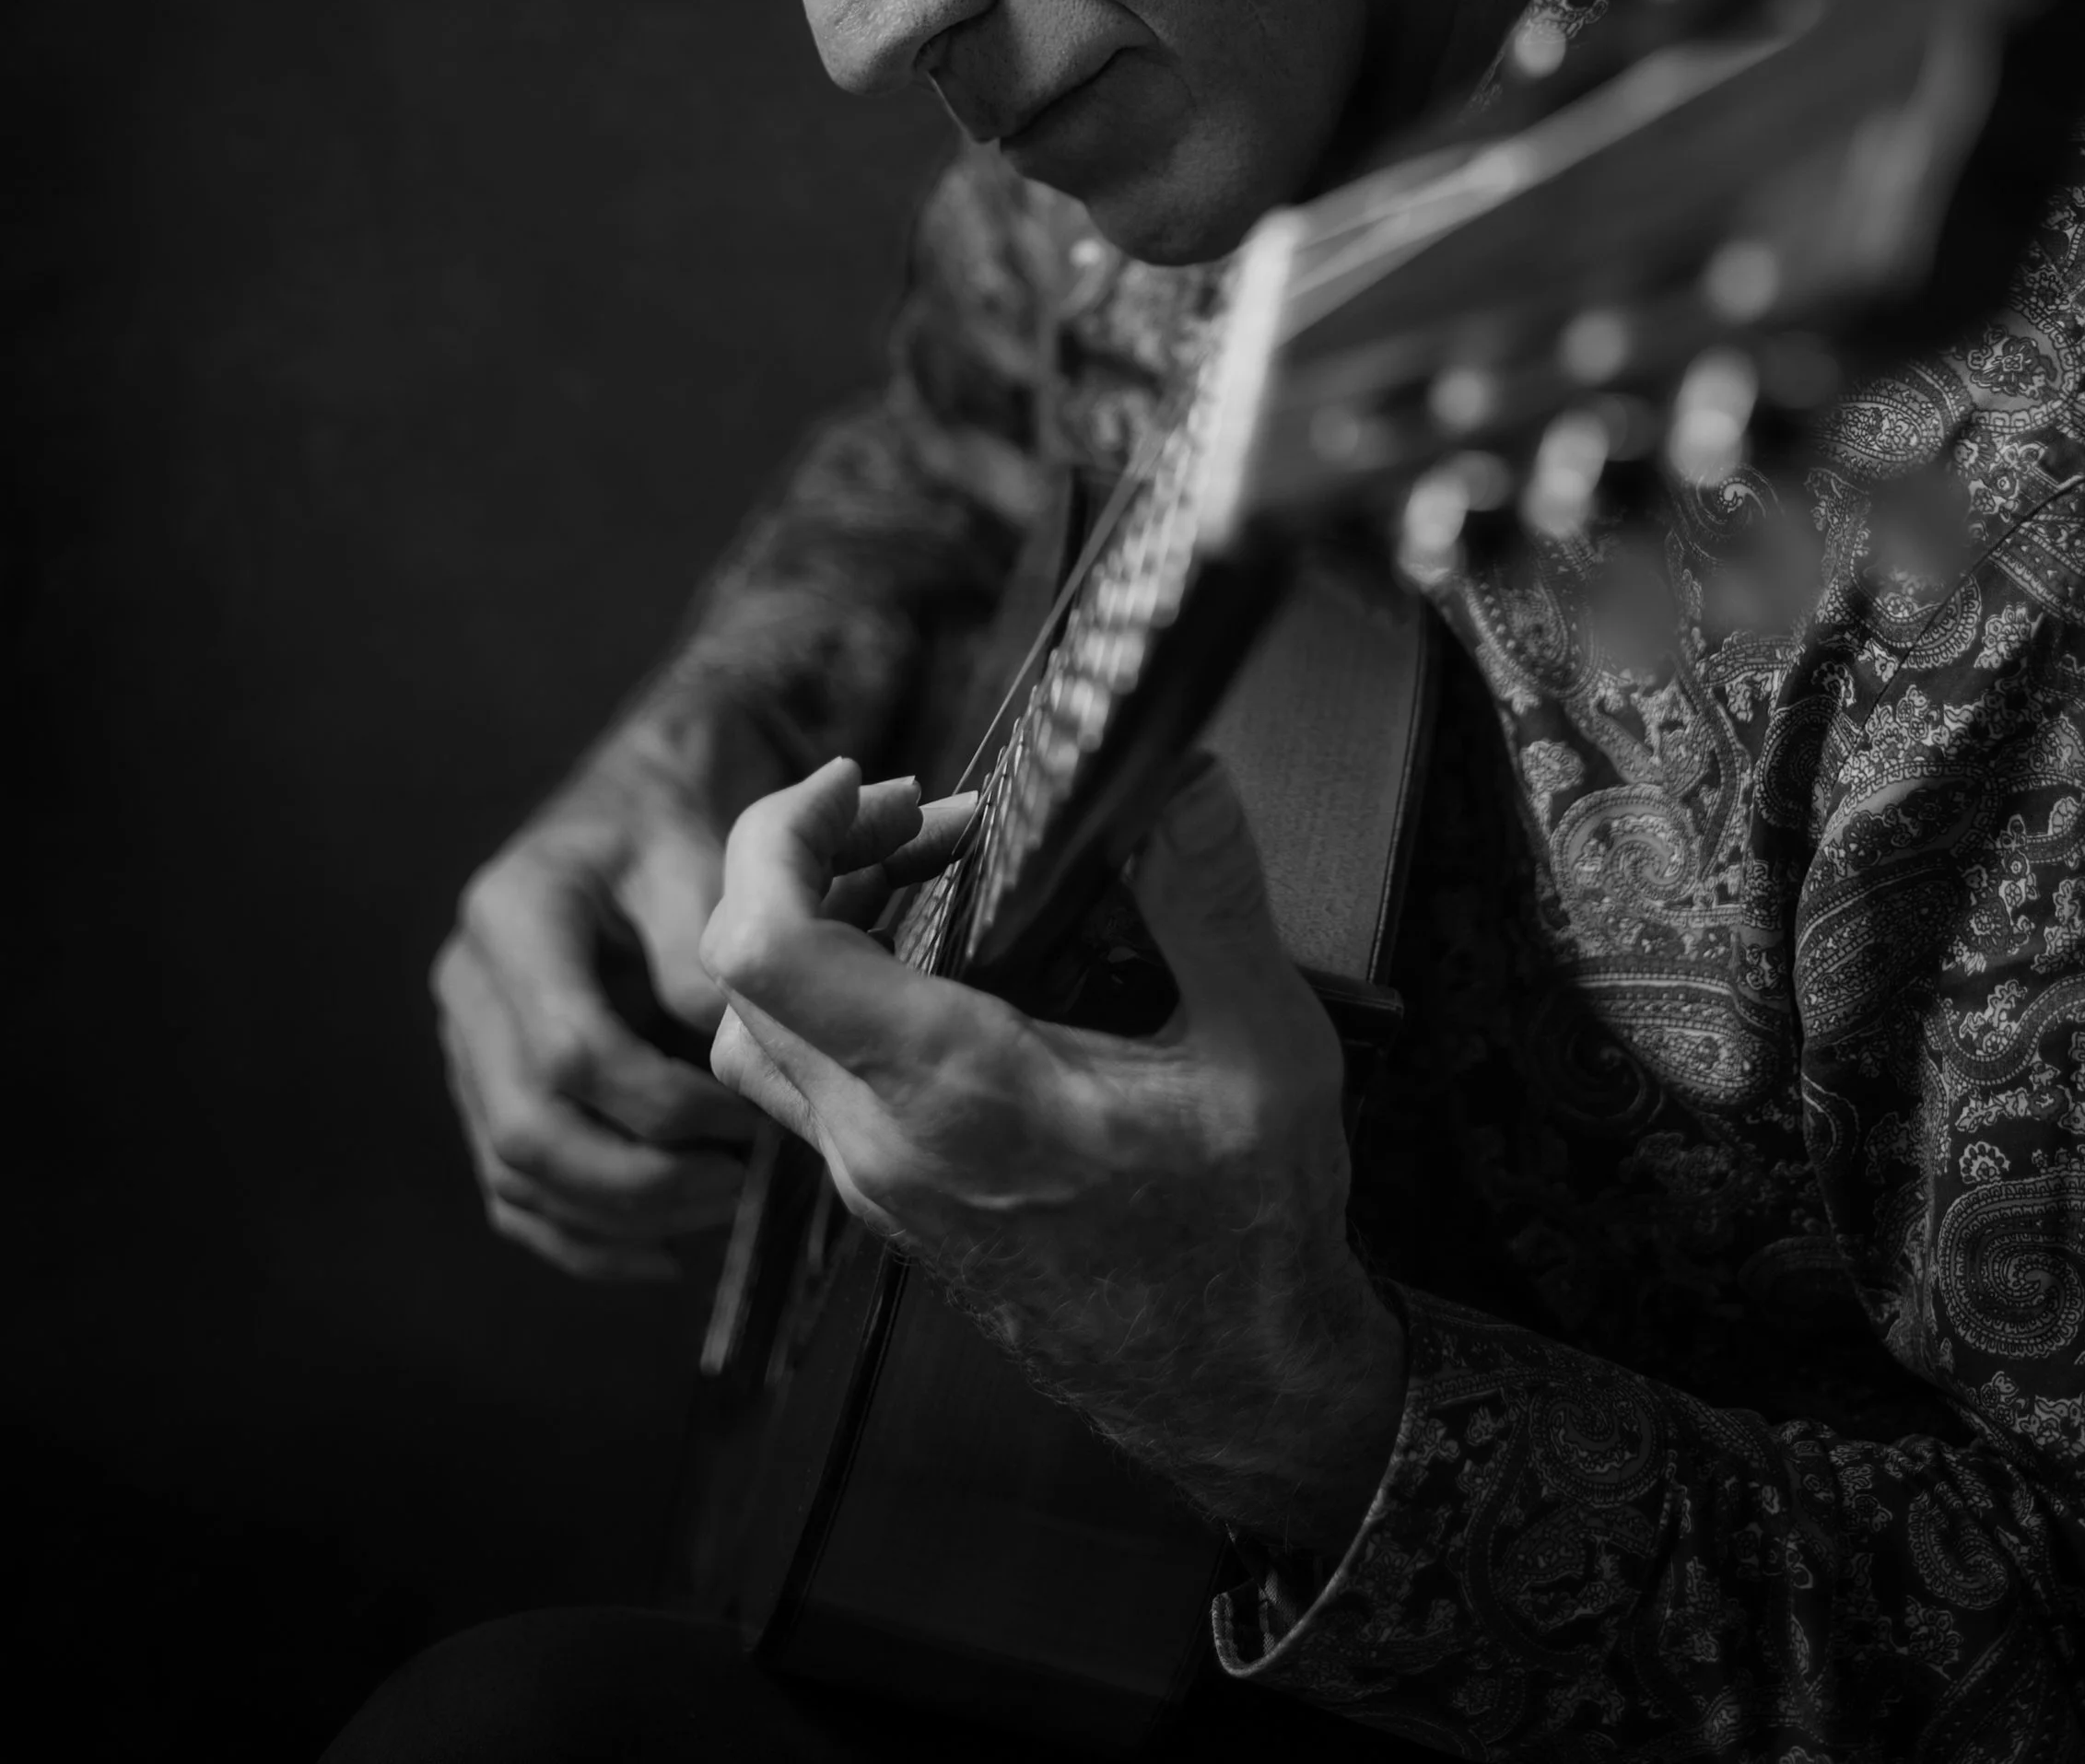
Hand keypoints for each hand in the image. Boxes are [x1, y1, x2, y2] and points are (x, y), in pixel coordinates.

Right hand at [433, 706, 776, 1281]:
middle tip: (739, 1190)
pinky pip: (511, 1189)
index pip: (572, 1053)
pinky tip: (661, 1254)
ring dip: (618, 1216)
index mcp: (514, 912)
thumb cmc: (685, 814)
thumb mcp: (706, 850)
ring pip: (515, 1172)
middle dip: (640, 1181)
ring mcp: (467, 1039)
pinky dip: (580, 1237)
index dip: (664, 1106)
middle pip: (528, 1130)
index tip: (751, 1122)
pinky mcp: (487, 1082)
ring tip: (719, 1213)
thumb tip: (720, 1057)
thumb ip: (705, 952)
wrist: (642, 792)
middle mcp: (468, 981)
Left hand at [701, 752, 1406, 1554]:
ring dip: (811, 921)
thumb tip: (1172, 767)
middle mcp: (881, 1142)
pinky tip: (940, 951)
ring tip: (925, 864)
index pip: (763, 954)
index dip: (778, 838)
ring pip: (759, 1028)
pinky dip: (836, 984)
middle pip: (743, 973)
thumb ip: (1209, 896)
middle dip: (809, 854)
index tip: (858, 780)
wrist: (1234, 1390)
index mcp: (953, 1097)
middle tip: (923, 808)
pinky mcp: (890, 1192)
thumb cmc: (1246, 1236)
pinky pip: (806, 1072)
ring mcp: (875, 1177)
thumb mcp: (1266, 1051)